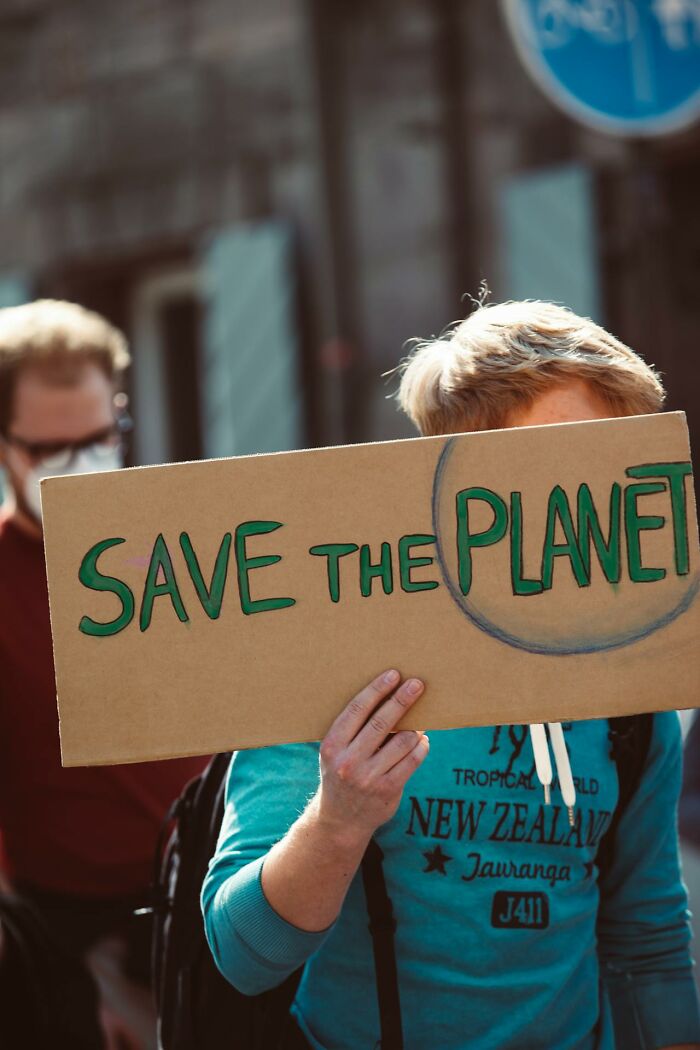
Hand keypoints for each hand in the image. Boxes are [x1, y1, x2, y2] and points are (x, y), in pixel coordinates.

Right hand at [317, 669, 428, 842]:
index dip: (377, 690)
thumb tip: (389, 697)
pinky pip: (412, 760)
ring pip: (403, 741)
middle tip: (417, 684)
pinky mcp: (387, 790)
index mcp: (333, 745)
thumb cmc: (341, 773)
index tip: (393, 674)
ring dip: (416, 728)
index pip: (357, 710)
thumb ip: (355, 730)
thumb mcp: (337, 751)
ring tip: (421, 721)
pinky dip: (421, 747)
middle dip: (402, 699)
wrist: (340, 820)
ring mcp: (369, 778)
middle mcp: (349, 761)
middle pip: (382, 722)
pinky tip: (423, 741)